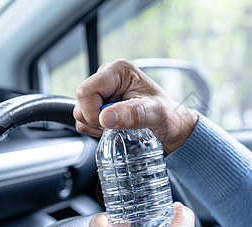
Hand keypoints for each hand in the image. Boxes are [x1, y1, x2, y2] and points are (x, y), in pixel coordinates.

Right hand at [74, 59, 197, 152]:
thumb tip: (105, 117)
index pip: (86, 91)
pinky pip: (84, 121)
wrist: (171, 125)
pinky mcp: (99, 105)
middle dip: (97, 121)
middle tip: (121, 124)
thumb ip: (133, 114)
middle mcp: (107, 77)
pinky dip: (97, 130)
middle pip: (81, 103)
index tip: (112, 123)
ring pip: (80, 114)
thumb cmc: (167, 115)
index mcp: (118, 70)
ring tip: (121, 125)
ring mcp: (102, 92)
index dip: (94, 112)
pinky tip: (116, 127)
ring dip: (98, 127)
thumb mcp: (155, 114)